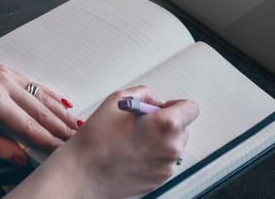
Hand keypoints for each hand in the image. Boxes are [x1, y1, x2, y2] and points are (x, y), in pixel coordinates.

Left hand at [0, 57, 78, 165]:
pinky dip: (51, 95)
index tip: (60, 149)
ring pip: (42, 95)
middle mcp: (3, 82)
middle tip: (76, 138)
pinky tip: (63, 104)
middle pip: (40, 108)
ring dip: (60, 111)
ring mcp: (6, 73)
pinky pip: (35, 84)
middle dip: (60, 126)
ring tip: (75, 125)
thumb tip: (20, 158)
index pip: (27, 124)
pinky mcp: (7, 70)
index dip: (46, 139)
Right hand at [12, 85, 198, 197]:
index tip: (163, 107)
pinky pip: (163, 161)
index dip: (175, 105)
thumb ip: (144, 94)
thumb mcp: (117, 100)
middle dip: (166, 123)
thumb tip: (154, 101)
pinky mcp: (159, 180)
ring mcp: (166, 167)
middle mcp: (171, 147)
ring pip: (173, 145)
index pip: (190, 108)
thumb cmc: (96, 140)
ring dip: (160, 140)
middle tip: (142, 123)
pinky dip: (153, 156)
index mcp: (166, 124)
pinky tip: (132, 154)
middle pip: (183, 127)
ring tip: (133, 140)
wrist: (83, 174)